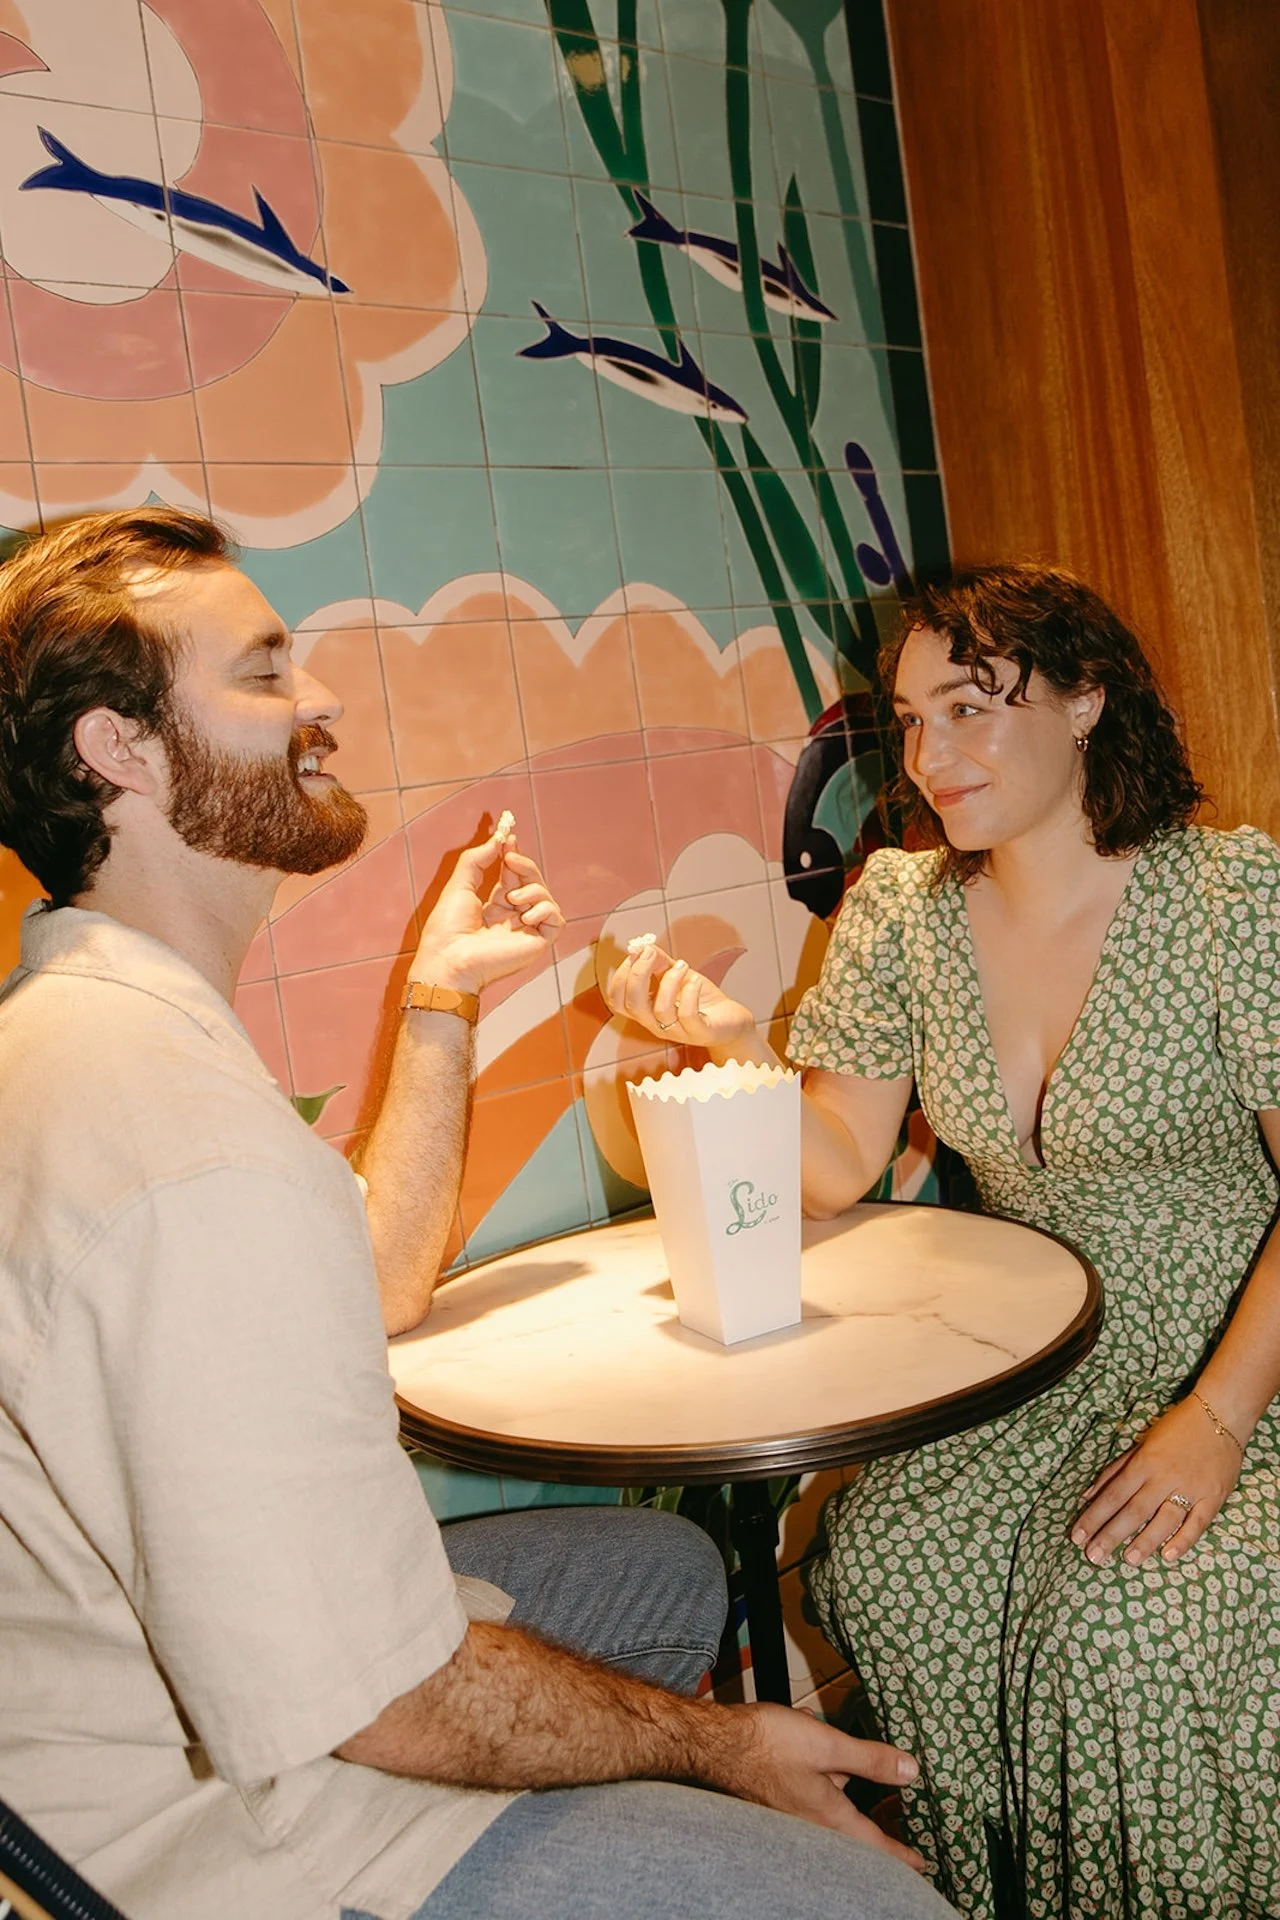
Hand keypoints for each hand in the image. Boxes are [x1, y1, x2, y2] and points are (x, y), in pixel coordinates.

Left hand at [412, 824, 564, 996]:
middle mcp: (513, 917)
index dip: (514, 857)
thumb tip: (497, 839)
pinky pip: (556, 919)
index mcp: (494, 906)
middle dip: (525, 866)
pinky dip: (545, 910)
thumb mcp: (459, 884)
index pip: (513, 876)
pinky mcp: (538, 942)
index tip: (510, 838)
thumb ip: (477, 859)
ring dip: (533, 890)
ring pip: (546, 898)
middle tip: (511, 858)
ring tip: (512, 898)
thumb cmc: (448, 928)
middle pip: (532, 883)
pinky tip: (525, 915)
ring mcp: (526, 930)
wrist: (450, 958)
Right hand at [605, 941, 755, 1053]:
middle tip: (650, 953)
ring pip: (660, 1009)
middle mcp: (656, 1024)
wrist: (732, 1021)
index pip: (617, 1000)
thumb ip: (659, 962)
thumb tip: (642, 945)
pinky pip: (687, 1015)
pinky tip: (696, 980)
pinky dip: (689, 993)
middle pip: (632, 1005)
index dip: (621, 975)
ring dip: (669, 980)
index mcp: (646, 1012)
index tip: (636, 953)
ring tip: (683, 964)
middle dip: (637, 975)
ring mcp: (678, 1031)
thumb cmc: (701, 1000)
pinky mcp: (700, 1032)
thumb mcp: (677, 976)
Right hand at [715, 1702, 924, 1871]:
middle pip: (850, 1826)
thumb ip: (870, 1760)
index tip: (919, 1864)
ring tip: (842, 1751)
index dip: (901, 1854)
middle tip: (892, 1825)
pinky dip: (815, 1764)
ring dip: (838, 1777)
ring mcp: (790, 1809)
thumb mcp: (828, 1746)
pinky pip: (807, 1783)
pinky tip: (807, 1729)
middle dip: (869, 1821)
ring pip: (827, 1798)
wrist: (716, 1744)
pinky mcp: (775, 1794)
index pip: (874, 1844)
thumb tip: (909, 1771)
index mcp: (828, 1816)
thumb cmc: (767, 1746)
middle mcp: (809, 1821)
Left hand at [1070, 1397, 1242, 1566]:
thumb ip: (1114, 1470)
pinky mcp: (1213, 1497)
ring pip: (1164, 1519)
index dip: (1094, 1517)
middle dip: (1111, 1535)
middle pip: (1133, 1510)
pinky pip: (1197, 1523)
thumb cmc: (1175, 1428)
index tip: (1077, 1536)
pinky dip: (1183, 1540)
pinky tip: (1168, 1556)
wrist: (1219, 1414)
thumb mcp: (1141, 1443)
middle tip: (1093, 1557)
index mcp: (1144, 1462)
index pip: (1113, 1494)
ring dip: (1145, 1541)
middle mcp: (1164, 1476)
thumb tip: (1087, 1495)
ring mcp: (1190, 1488)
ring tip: (1128, 1560)